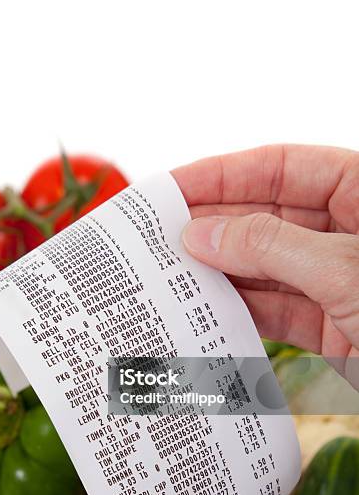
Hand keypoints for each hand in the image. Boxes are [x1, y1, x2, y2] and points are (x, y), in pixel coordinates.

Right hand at [172, 145, 358, 388]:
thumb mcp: (348, 271)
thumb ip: (271, 247)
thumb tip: (200, 232)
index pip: (281, 167)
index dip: (222, 174)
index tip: (170, 186)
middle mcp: (350, 232)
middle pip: (266, 215)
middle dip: (213, 225)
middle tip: (155, 235)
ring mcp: (339, 281)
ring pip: (265, 265)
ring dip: (219, 270)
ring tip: (167, 271)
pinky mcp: (334, 327)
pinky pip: (276, 309)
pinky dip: (240, 310)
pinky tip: (204, 306)